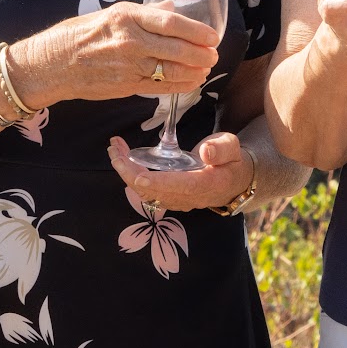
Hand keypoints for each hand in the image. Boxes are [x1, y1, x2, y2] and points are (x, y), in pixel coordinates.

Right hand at [10, 1, 220, 105]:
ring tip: (205, 68)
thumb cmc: (78, 35)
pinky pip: (160, 87)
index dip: (197, 30)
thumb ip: (144, 13)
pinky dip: (179, 85)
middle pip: (177, 48)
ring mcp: (128, 66)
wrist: (51, 64)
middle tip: (214, 54)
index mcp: (127, 17)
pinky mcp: (126, 86)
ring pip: (172, 70)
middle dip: (201, 53)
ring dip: (194, 71)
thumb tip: (170, 7)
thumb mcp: (110, 13)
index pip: (171, 22)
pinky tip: (191, 82)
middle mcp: (129, 41)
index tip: (213, 35)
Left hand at [108, 132, 254, 213]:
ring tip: (114, 149)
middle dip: (131, 172)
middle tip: (115, 151)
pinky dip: (130, 173)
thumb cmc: (230, 160)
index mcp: (205, 184)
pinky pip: (144, 189)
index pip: (181, 186)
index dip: (159, 183)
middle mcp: (187, 196)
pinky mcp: (167, 196)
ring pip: (145, 191)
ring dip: (126, 171)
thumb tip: (205, 152)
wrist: (232, 181)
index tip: (140, 176)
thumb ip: (221, 149)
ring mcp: (176, 199)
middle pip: (154, 191)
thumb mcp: (232, 148)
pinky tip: (121, 156)